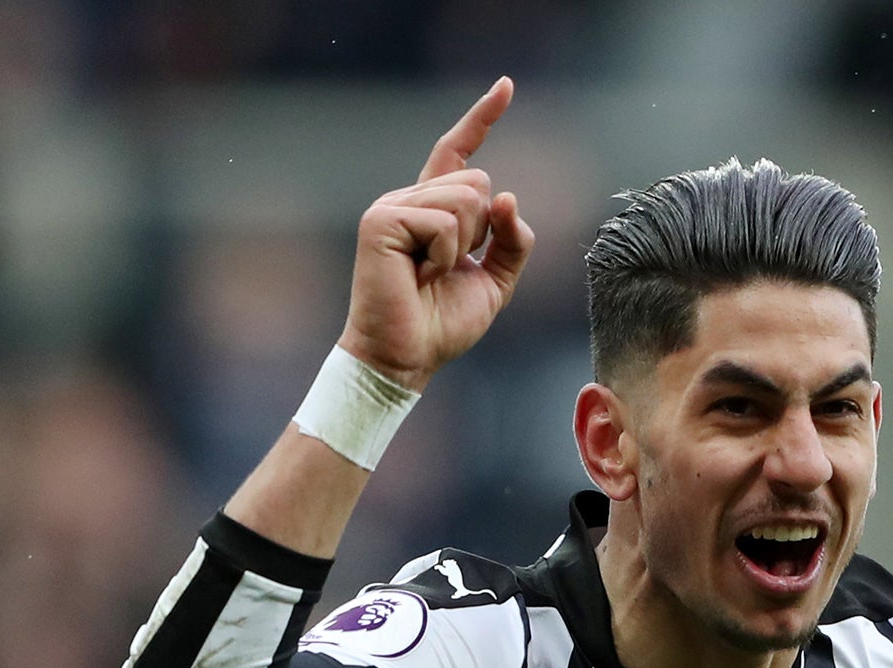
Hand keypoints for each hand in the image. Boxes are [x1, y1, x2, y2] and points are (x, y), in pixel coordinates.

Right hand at [337, 76, 536, 391]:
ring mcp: (392, 205)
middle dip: (483, 231)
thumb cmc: (443, 324)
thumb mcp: (495, 281)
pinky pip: (443, 222)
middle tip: (450, 267)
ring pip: (466, 199)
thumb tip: (509, 196)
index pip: (461, 152)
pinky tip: (421, 274)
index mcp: (434, 208)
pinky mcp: (381, 220)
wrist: (407, 357)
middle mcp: (411, 197)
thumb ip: (512, 241)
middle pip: (479, 182)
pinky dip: (445, 254)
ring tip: (433, 272)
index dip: (483, 117)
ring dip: (464, 246)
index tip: (506, 85)